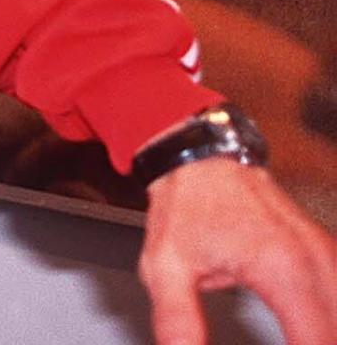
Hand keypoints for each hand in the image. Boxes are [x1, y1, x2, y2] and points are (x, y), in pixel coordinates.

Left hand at [140, 158, 336, 342]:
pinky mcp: (327, 254)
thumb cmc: (187, 206)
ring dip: (325, 335)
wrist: (203, 160)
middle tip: (281, 344)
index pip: (317, 343)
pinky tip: (312, 334)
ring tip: (296, 340)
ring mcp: (328, 255)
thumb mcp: (165, 266)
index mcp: (283, 269)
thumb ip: (179, 318)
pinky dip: (329, 322)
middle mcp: (316, 260)